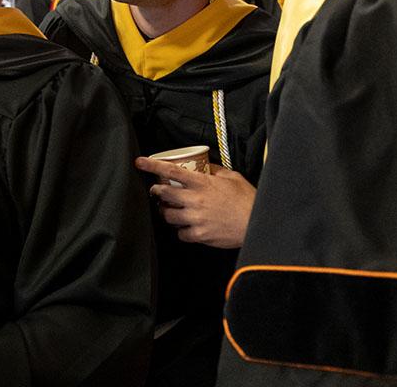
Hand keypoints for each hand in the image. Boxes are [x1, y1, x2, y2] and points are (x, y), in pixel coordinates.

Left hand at [134, 157, 255, 248]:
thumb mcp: (232, 177)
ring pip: (167, 215)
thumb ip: (215, 170)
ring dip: (165, 211)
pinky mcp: (200, 235)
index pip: (171, 171)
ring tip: (170, 209)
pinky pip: (180, 233)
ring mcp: (196, 218)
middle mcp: (195, 200)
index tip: (139, 162)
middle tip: (157, 191)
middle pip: (163, 194)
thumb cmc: (247, 199)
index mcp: (202, 183)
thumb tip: (204, 165)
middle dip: (156, 191)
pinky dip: (180, 230)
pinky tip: (186, 226)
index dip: (152, 165)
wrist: (257, 224)